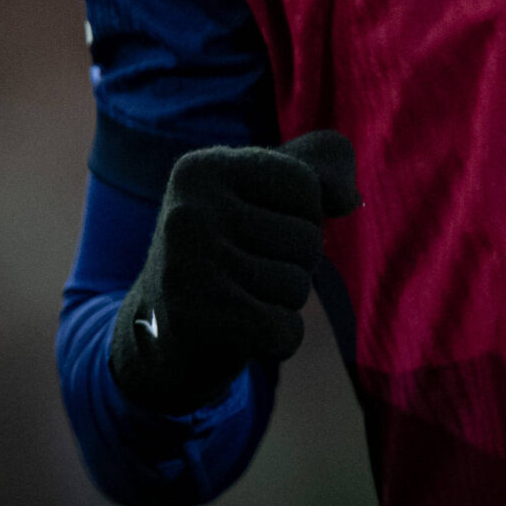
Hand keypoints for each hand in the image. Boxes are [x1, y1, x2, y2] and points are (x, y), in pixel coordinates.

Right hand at [107, 130, 360, 414]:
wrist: (155, 336)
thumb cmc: (227, 250)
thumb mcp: (267, 189)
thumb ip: (322, 165)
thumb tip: (349, 198)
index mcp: (202, 168)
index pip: (308, 186)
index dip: (301, 217)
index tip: (254, 230)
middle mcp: (188, 212)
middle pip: (307, 239)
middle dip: (292, 265)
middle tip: (242, 274)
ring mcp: (188, 268)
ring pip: (298, 287)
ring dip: (281, 303)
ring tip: (237, 299)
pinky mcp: (198, 322)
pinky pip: (286, 332)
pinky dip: (278, 339)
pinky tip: (240, 334)